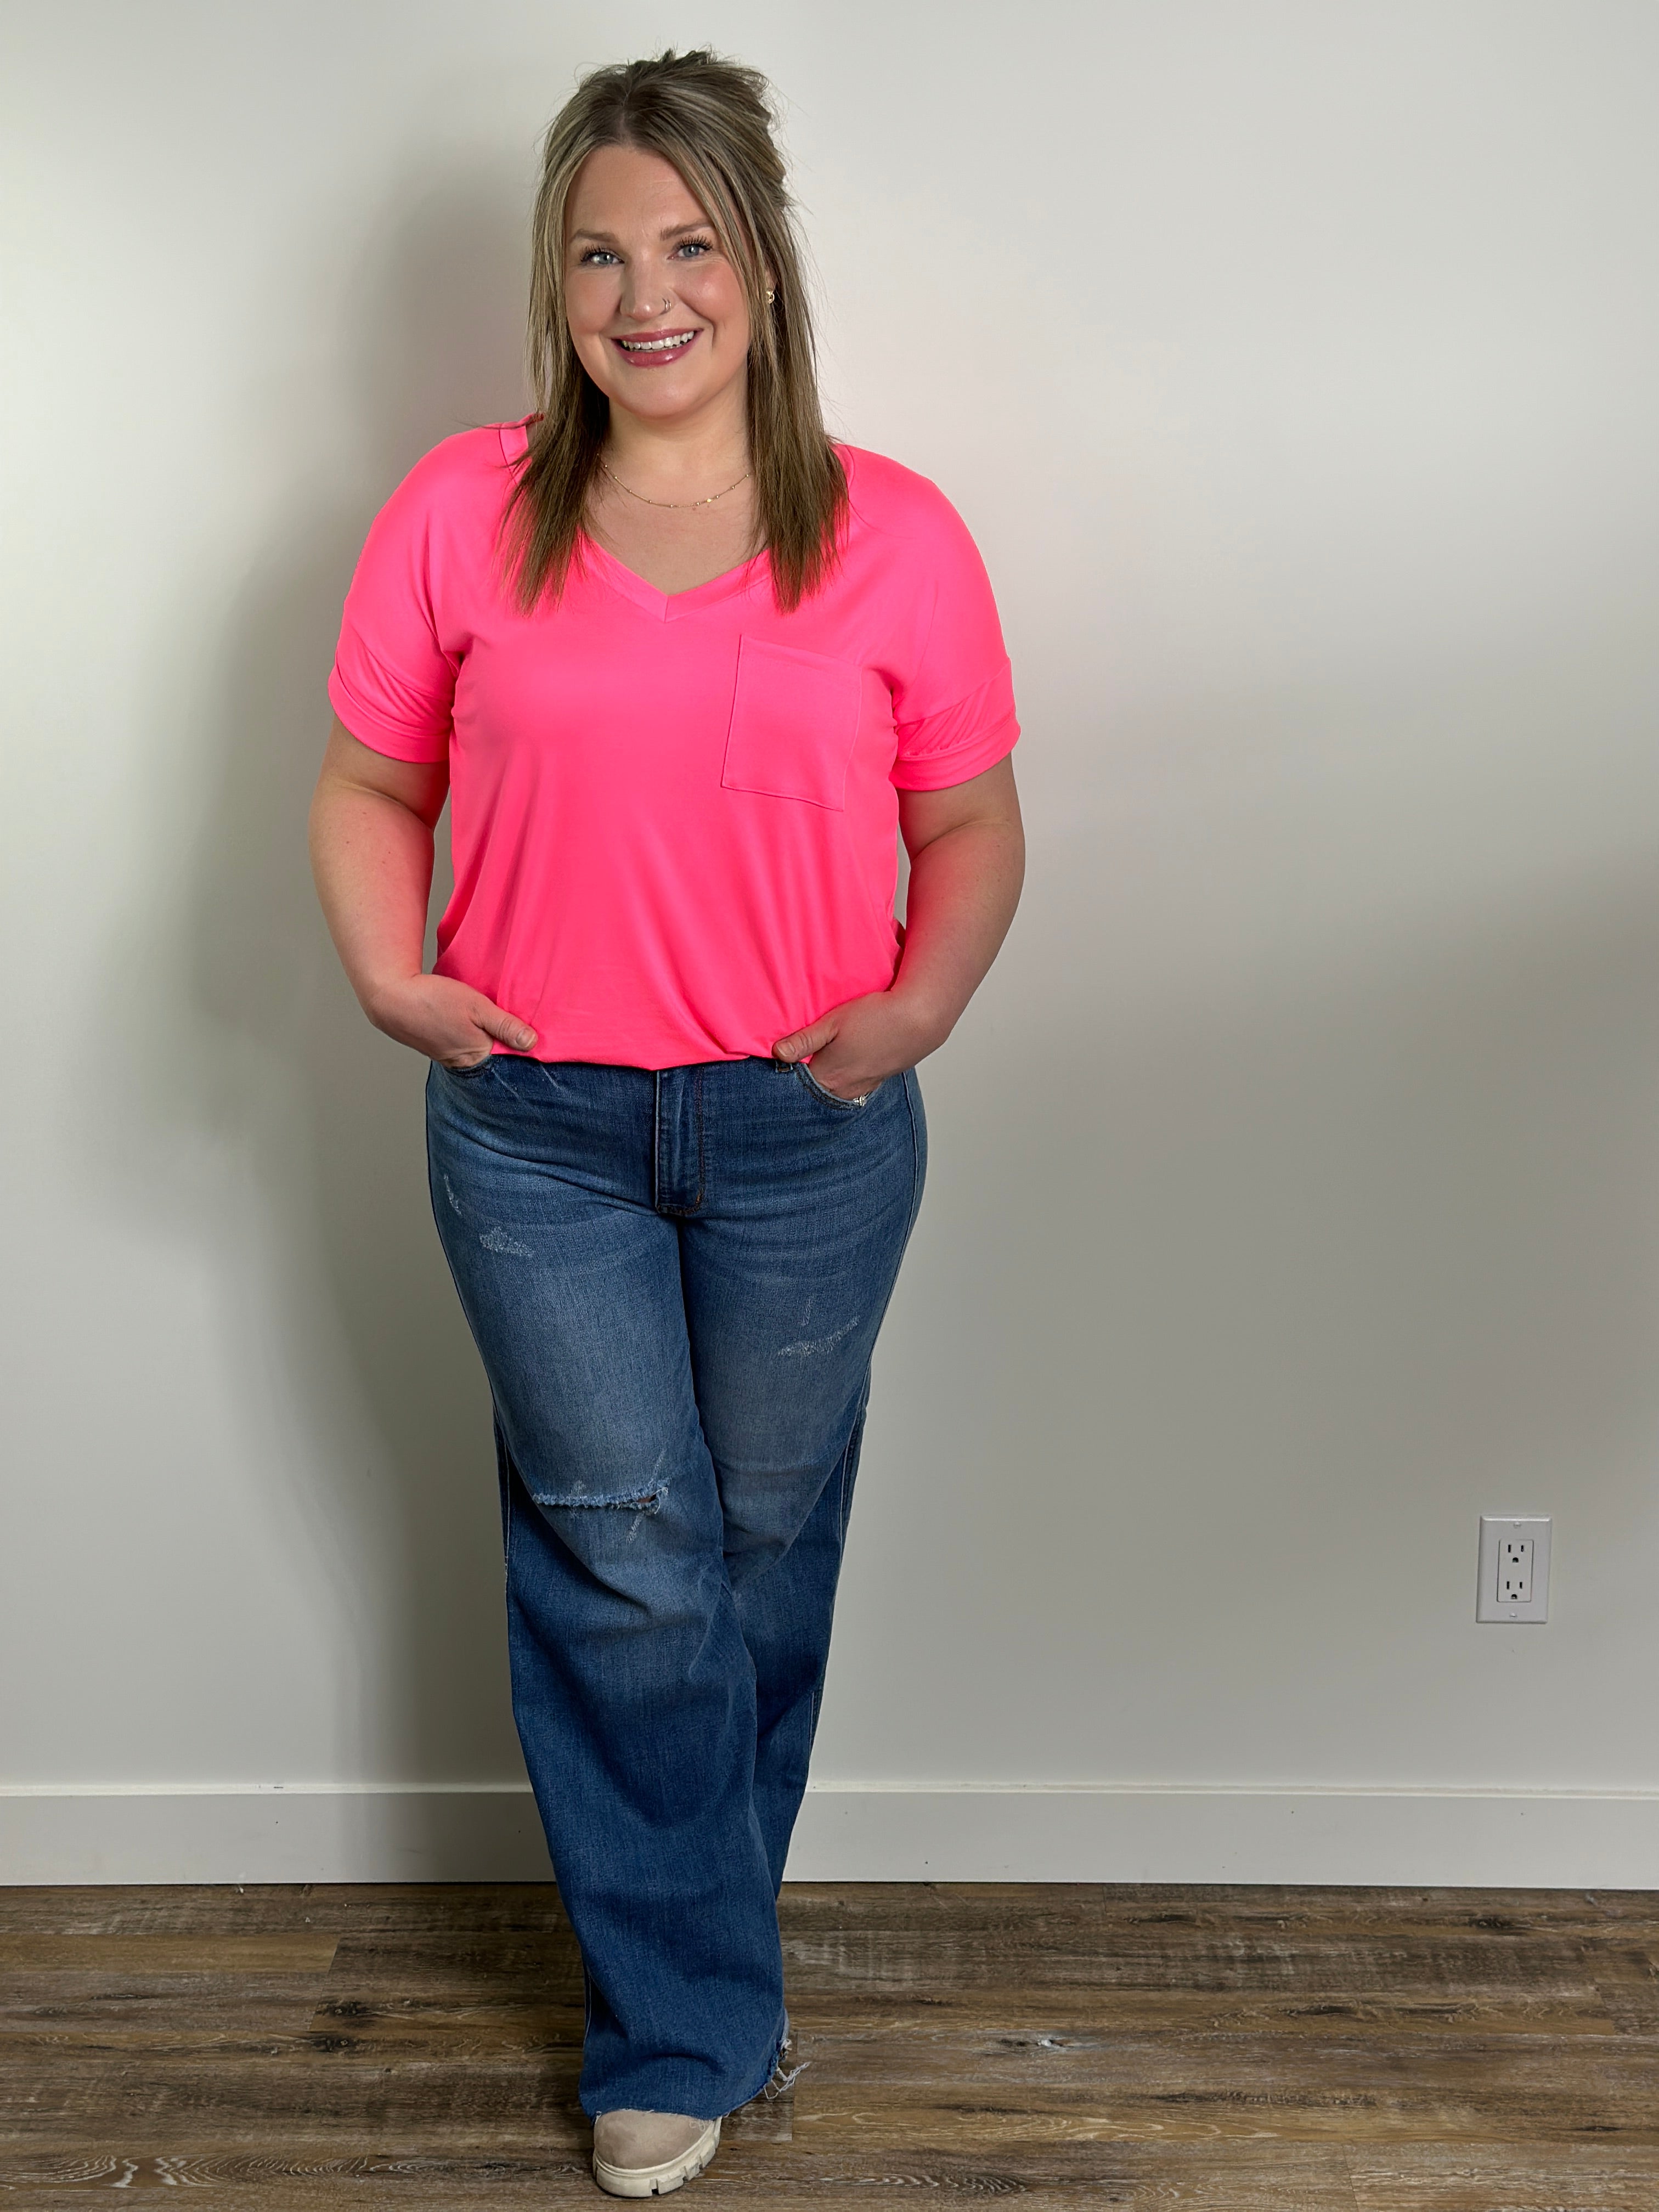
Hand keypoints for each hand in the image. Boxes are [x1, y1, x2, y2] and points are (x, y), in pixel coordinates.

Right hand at [366, 973, 537, 1068]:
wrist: (389, 997)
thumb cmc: (433, 1000)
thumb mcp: (477, 1007)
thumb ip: (505, 1025)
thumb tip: (532, 1043)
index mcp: (475, 1057)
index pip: (508, 1059)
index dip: (520, 1044)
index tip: (529, 1031)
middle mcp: (461, 1062)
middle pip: (492, 1055)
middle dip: (503, 1041)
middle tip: (510, 1020)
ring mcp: (447, 1055)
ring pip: (475, 1047)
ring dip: (483, 1034)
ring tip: (487, 1017)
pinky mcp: (436, 1045)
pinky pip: (460, 1041)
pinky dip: (467, 1031)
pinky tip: (466, 1018)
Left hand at [772, 984, 939, 1100]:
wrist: (918, 1022)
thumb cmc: (875, 1018)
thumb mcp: (833, 1022)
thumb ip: (804, 1040)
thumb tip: (777, 1053)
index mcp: (827, 1076)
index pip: (796, 1086)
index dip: (786, 1074)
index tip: (778, 1061)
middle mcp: (843, 1090)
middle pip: (814, 1092)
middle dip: (803, 1081)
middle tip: (797, 1063)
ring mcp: (861, 1090)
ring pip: (833, 1091)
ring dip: (825, 1081)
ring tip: (823, 1062)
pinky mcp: (875, 1084)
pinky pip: (851, 1089)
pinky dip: (843, 1081)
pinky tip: (845, 1065)